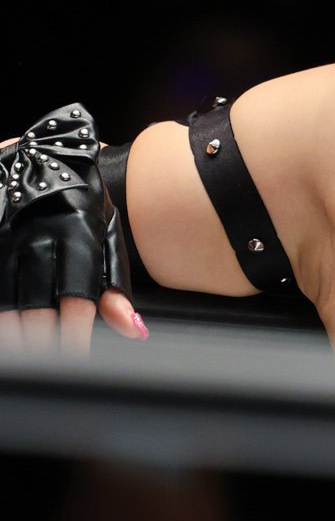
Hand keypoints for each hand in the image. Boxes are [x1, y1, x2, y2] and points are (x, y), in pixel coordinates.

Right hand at [0, 106, 146, 357]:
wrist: (49, 153)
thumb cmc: (85, 202)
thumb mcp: (109, 236)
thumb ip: (116, 287)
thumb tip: (135, 331)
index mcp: (76, 238)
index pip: (75, 300)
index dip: (73, 336)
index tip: (76, 360)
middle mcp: (38, 237)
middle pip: (35, 306)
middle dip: (41, 343)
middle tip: (46, 367)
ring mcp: (7, 236)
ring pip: (5, 299)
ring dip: (14, 332)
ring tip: (21, 357)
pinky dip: (2, 309)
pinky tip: (8, 330)